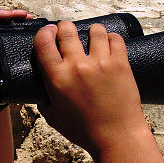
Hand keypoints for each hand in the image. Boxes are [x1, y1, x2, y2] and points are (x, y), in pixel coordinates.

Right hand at [33, 21, 149, 157]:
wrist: (116, 135)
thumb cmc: (85, 130)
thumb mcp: (54, 117)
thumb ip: (45, 99)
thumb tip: (42, 90)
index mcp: (57, 77)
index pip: (44, 42)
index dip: (45, 32)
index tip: (49, 31)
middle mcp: (77, 66)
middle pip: (68, 31)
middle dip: (66, 27)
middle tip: (68, 30)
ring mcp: (101, 62)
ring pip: (95, 31)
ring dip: (92, 30)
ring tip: (92, 34)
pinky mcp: (121, 63)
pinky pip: (116, 39)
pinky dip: (112, 37)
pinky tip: (110, 42)